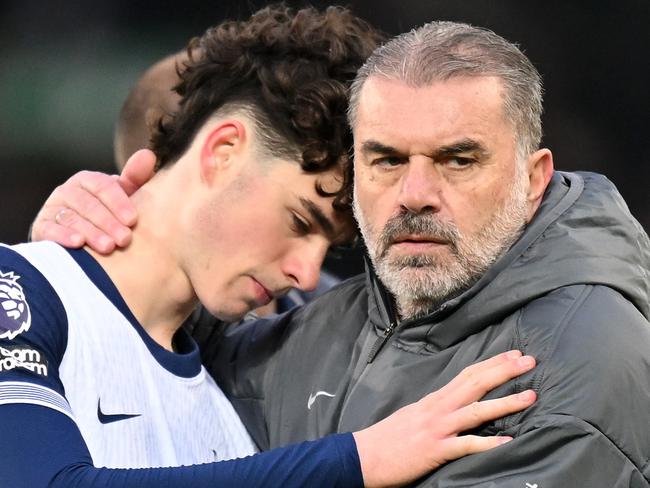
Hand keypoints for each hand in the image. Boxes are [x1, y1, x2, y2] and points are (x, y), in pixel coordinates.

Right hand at [30, 149, 155, 253]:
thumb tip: (149, 155)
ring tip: (108, 247)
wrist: (83, 239)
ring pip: (71, 218)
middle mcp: (67, 191)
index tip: (133, 220)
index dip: (119, 203)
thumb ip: (135, 179)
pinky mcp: (41, 227)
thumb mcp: (124, 197)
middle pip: (88, 204)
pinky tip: (78, 244)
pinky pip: (50, 229)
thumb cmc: (110, 214)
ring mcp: (53, 208)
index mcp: (88, 180)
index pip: (103, 187)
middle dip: (108, 222)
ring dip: (91, 232)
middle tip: (125, 239)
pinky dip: (63, 236)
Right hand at [353, 350, 535, 486]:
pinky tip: (508, 441)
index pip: (467, 374)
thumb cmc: (388, 437)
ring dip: (505, 402)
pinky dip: (488, 443)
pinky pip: (466, 445)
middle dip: (504, 371)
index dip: (492, 363)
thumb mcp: (413, 414)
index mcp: (434, 400)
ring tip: (530, 396)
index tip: (514, 355)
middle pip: (475, 384)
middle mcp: (438, 409)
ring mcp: (438, 429)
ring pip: (476, 410)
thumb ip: (435, 408)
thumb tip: (455, 404)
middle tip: (529, 361)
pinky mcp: (436, 450)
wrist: (364, 455)